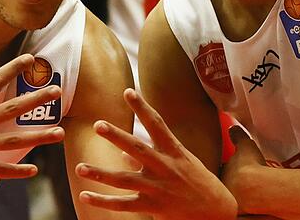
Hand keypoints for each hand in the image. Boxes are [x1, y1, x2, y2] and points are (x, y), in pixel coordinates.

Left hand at [75, 88, 236, 219]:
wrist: (219, 212)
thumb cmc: (200, 183)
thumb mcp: (183, 163)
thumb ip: (154, 156)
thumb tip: (124, 156)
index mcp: (174, 151)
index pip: (156, 124)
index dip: (142, 107)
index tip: (128, 91)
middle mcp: (165, 167)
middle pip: (137, 148)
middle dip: (116, 136)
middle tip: (97, 124)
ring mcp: (159, 187)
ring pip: (125, 180)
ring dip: (101, 173)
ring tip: (80, 167)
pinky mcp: (154, 207)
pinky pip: (124, 204)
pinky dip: (104, 201)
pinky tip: (85, 195)